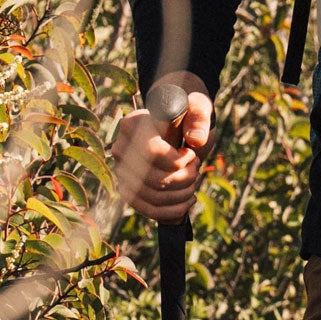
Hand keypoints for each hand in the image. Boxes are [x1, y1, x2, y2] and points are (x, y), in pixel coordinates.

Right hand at [112, 73, 212, 223]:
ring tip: (194, 182)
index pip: (152, 153)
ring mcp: (122, 172)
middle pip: (154, 179)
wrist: (178, 130)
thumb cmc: (187, 117)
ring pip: (153, 197)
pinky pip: (149, 210)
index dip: (177, 160)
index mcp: (133, 124)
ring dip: (182, 194)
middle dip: (185, 178)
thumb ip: (199, 117)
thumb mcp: (197, 108)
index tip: (191, 153)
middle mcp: (121, 148)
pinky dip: (173, 210)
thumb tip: (196, 140)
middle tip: (196, 168)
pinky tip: (187, 200)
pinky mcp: (128, 190)